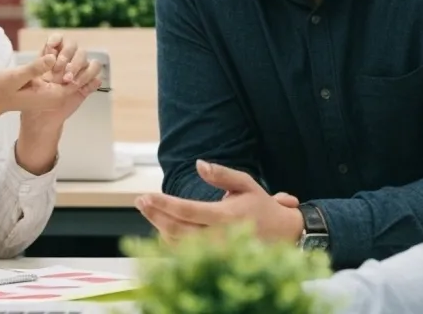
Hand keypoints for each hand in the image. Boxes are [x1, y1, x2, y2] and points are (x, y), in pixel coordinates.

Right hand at [0, 54, 82, 134]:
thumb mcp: (15, 77)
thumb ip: (35, 68)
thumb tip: (53, 57)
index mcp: (51, 96)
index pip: (76, 82)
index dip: (74, 65)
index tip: (64, 53)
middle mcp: (54, 96)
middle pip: (75, 78)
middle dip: (71, 61)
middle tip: (59, 47)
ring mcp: (50, 93)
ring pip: (67, 74)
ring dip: (65, 60)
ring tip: (53, 46)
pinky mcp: (44, 87)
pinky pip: (58, 73)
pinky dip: (57, 62)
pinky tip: (50, 49)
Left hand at [27, 33, 102, 124]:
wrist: (40, 119)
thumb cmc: (31, 99)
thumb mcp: (28, 83)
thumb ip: (36, 68)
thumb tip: (51, 57)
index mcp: (51, 57)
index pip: (58, 39)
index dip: (57, 40)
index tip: (51, 49)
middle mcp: (67, 63)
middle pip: (77, 49)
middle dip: (71, 60)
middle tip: (62, 75)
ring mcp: (78, 74)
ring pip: (90, 62)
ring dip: (82, 72)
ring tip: (71, 84)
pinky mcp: (85, 87)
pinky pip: (96, 79)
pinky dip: (92, 82)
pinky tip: (82, 89)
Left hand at [135, 160, 304, 243]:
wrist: (282, 236)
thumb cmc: (260, 206)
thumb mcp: (245, 183)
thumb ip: (221, 174)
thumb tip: (199, 163)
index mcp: (226, 216)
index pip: (188, 211)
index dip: (164, 205)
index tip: (146, 196)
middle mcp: (220, 237)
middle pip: (178, 230)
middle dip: (155, 215)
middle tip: (140, 201)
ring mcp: (216, 252)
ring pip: (179, 244)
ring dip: (159, 227)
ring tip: (147, 209)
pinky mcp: (214, 259)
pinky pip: (186, 253)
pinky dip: (170, 240)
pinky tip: (162, 224)